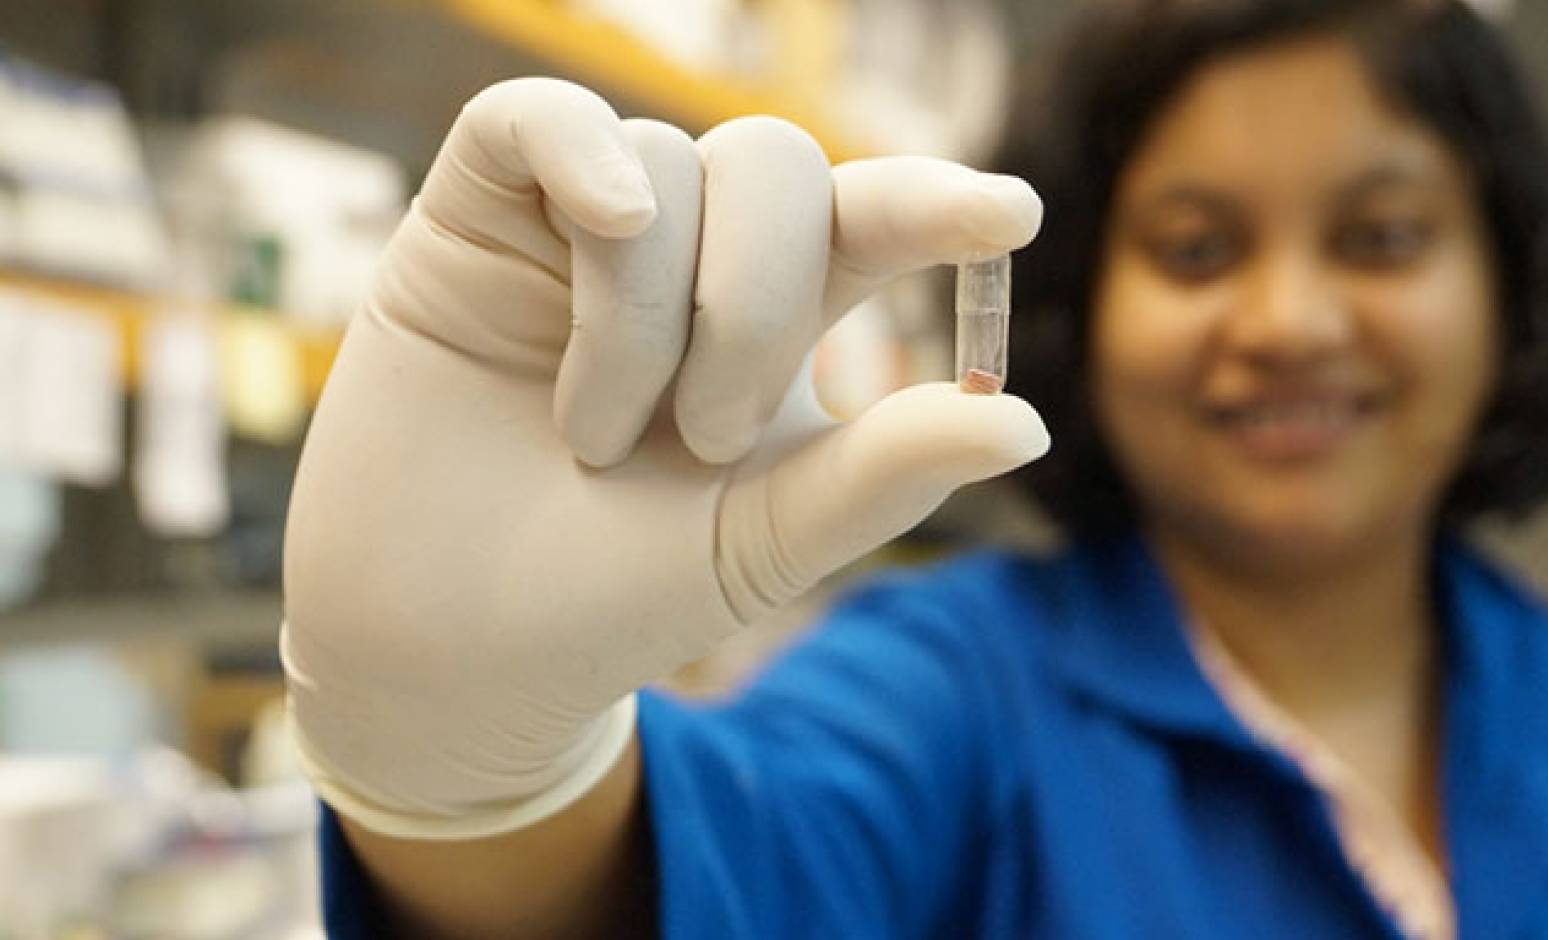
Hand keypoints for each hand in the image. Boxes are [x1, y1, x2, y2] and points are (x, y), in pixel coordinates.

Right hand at [280, 78, 1047, 839]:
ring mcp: (576, 232)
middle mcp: (685, 259)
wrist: (448, 652)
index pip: (867, 220)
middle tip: (703, 438)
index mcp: (773, 321)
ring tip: (595, 434)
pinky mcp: (470, 221)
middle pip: (772, 165)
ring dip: (644, 308)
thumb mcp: (761, 542)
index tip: (1012, 215)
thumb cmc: (609, 600)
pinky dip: (578, 150)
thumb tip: (1028, 423)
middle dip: (755, 297)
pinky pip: (533, 120)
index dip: (936, 204)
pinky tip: (608, 221)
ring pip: (660, 162)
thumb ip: (883, 475)